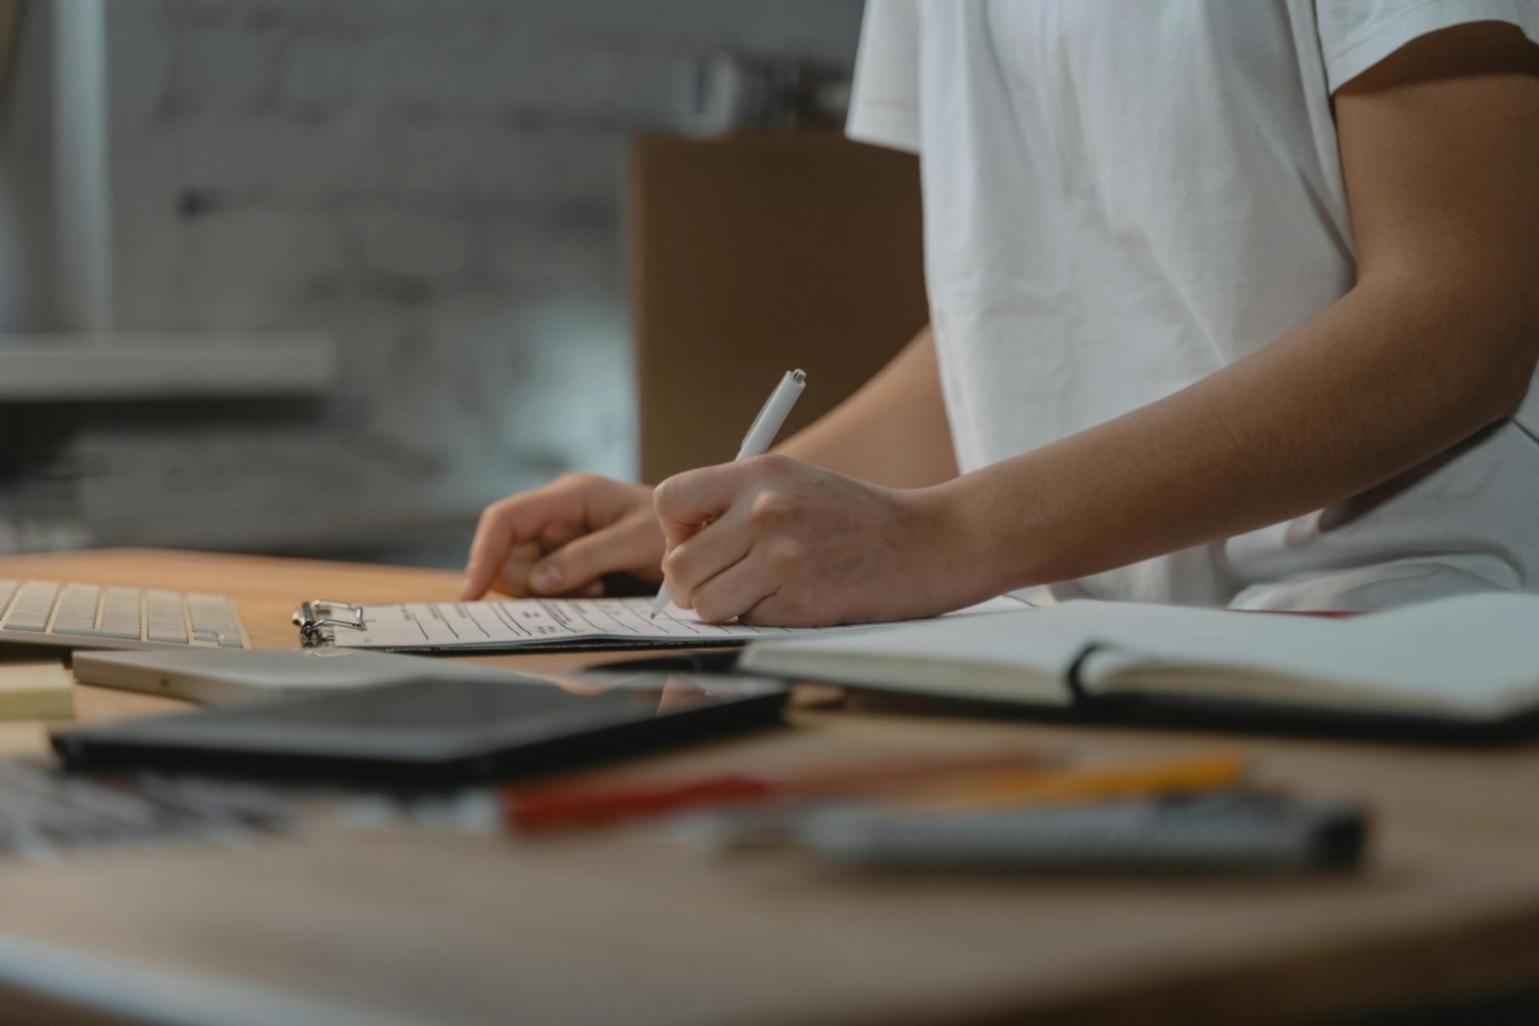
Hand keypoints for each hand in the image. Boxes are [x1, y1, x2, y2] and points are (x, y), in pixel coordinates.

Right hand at [461, 474, 663, 599]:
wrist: (704, 541)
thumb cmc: (676, 532)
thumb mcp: (637, 542)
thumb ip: (587, 558)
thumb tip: (539, 581)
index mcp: (570, 496)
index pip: (505, 519)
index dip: (482, 555)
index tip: (472, 595)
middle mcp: (557, 516)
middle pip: (509, 557)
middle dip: (535, 584)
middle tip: (591, 588)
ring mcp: (561, 541)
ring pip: (526, 579)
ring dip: (557, 595)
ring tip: (602, 587)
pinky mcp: (569, 565)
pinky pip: (546, 591)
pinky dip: (568, 600)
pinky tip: (601, 591)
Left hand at [653, 454, 969, 625]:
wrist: (926, 542)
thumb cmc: (854, 518)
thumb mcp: (794, 482)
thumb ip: (737, 501)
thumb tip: (676, 547)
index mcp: (758, 473)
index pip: (670, 501)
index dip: (673, 531)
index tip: (697, 542)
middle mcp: (763, 510)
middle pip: (678, 564)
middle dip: (689, 585)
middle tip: (718, 584)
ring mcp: (781, 557)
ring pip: (703, 602)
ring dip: (722, 607)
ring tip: (755, 594)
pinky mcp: (799, 601)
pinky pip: (745, 621)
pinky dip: (761, 619)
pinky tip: (794, 600)